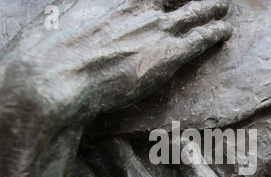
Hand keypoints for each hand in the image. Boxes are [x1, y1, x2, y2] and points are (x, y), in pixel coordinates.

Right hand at [3, 0, 231, 117]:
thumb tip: (77, 14)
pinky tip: (225, 31)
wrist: (54, 76)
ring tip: (224, 8)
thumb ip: (81, 13)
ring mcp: (156, 28)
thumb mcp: (59, 18)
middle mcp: (139, 6)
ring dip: (211, 9)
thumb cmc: (45, 50)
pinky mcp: (167, 55)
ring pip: (195, 12)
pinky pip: (200, 39)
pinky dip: (215, 32)